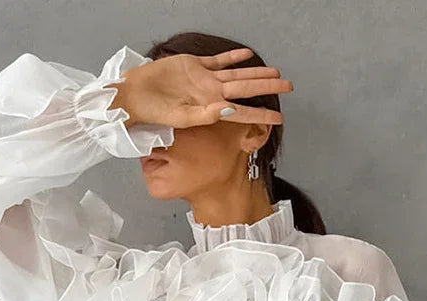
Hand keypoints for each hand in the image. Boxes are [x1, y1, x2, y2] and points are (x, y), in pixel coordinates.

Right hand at [103, 47, 292, 128]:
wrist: (136, 96)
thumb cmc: (155, 112)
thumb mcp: (181, 117)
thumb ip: (206, 114)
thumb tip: (230, 109)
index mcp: (210, 107)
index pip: (243, 112)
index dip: (262, 115)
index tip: (280, 118)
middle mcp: (212, 93)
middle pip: (247, 88)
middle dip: (268, 87)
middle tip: (289, 87)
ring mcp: (205, 79)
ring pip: (237, 74)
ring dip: (256, 73)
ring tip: (276, 72)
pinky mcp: (194, 65)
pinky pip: (218, 61)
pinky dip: (233, 57)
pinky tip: (247, 56)